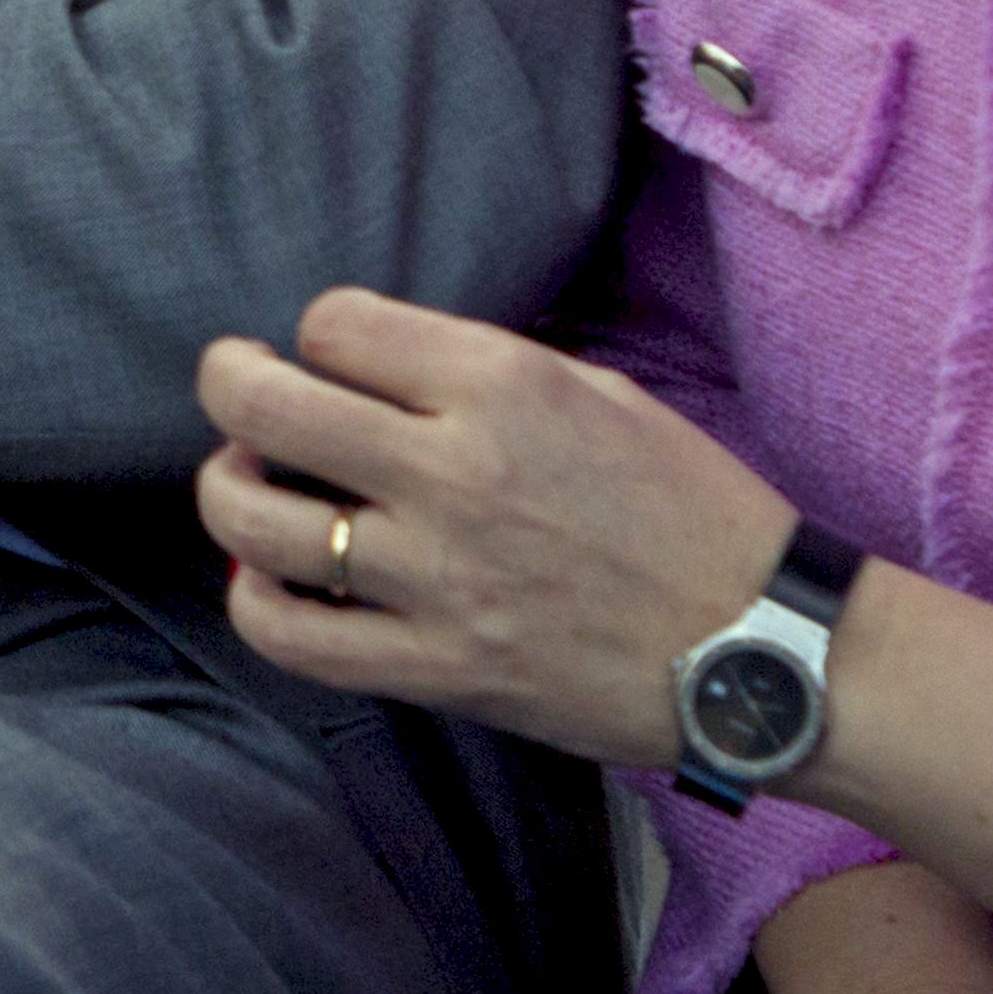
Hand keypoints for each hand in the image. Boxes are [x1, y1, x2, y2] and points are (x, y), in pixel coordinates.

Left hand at [192, 287, 790, 765]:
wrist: (764, 649)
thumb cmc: (691, 510)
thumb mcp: (598, 393)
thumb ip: (479, 374)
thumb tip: (377, 367)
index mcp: (502, 384)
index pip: (333, 324)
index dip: (320, 335)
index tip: (336, 358)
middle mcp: (454, 470)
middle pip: (263, 403)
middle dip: (229, 380)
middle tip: (238, 388)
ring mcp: (437, 578)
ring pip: (255, 519)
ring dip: (228, 488)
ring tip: (246, 480)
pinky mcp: (437, 669)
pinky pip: (291, 636)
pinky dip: (254, 599)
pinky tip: (269, 577)